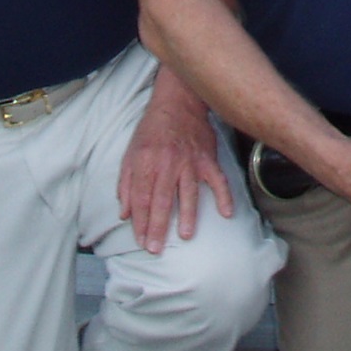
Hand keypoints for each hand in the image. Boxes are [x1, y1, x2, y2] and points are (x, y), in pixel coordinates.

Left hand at [117, 73, 235, 253]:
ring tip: (185, 235)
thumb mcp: (130, 153)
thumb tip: (124, 214)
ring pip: (188, 192)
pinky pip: (218, 179)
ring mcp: (189, 161)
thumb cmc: (152, 130)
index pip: (141, 198)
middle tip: (155, 249)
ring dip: (187, 215)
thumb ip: (126, 185)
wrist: (178, 101)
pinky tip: (227, 213)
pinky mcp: (207, 158)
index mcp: (146, 163)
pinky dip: (224, 196)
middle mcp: (167, 163)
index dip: (140, 222)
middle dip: (157, 227)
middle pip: (161, 200)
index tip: (141, 241)